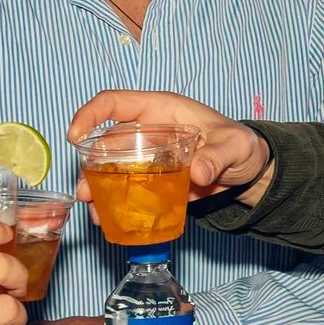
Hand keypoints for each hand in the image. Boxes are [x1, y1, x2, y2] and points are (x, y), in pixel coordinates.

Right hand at [66, 91, 271, 203]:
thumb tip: (198, 171)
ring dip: (99, 189)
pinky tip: (112, 222)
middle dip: (90, 166)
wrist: (249, 173)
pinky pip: (128, 192)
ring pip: (112, 170)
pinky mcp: (152, 183)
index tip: (75, 135)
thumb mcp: (235, 146)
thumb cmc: (240, 145)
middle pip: (106, 143)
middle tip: (85, 192)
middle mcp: (147, 132)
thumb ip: (219, 156)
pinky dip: (117, 206)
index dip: (90, 114)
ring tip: (95, 212)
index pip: (116, 103)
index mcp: (160, 111)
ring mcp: (147, 159)